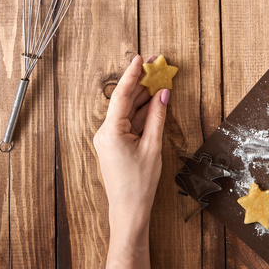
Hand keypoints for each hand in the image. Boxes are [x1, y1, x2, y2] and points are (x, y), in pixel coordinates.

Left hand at [93, 55, 168, 233]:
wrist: (128, 211)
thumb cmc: (139, 184)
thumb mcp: (152, 147)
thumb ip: (157, 117)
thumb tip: (163, 94)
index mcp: (111, 132)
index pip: (122, 96)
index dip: (132, 75)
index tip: (140, 58)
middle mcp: (105, 132)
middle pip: (125, 100)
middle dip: (141, 83)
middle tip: (156, 65)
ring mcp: (109, 138)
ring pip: (128, 111)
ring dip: (143, 97)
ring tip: (159, 79)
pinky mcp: (115, 144)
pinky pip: (129, 122)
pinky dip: (142, 112)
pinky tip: (154, 102)